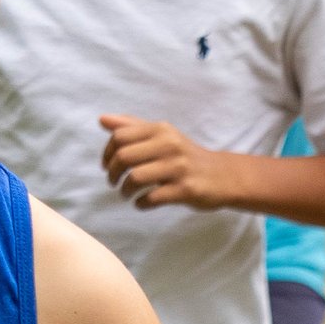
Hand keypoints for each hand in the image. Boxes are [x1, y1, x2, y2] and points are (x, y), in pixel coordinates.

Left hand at [99, 115, 230, 210]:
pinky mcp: (186, 189)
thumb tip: (102, 119)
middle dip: (112, 173)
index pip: (120, 136)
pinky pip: (152, 198)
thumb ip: (133, 127)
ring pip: (135, 178)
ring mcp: (179, 168)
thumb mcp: (163, 136)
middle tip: (114, 182)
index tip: (107, 165)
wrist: (222, 175)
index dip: (107, 153)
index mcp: (161, 130)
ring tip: (127, 194)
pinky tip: (142, 203)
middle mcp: (170, 145)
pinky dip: (140, 203)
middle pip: (124, 157)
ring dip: (125, 190)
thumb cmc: (185, 156)